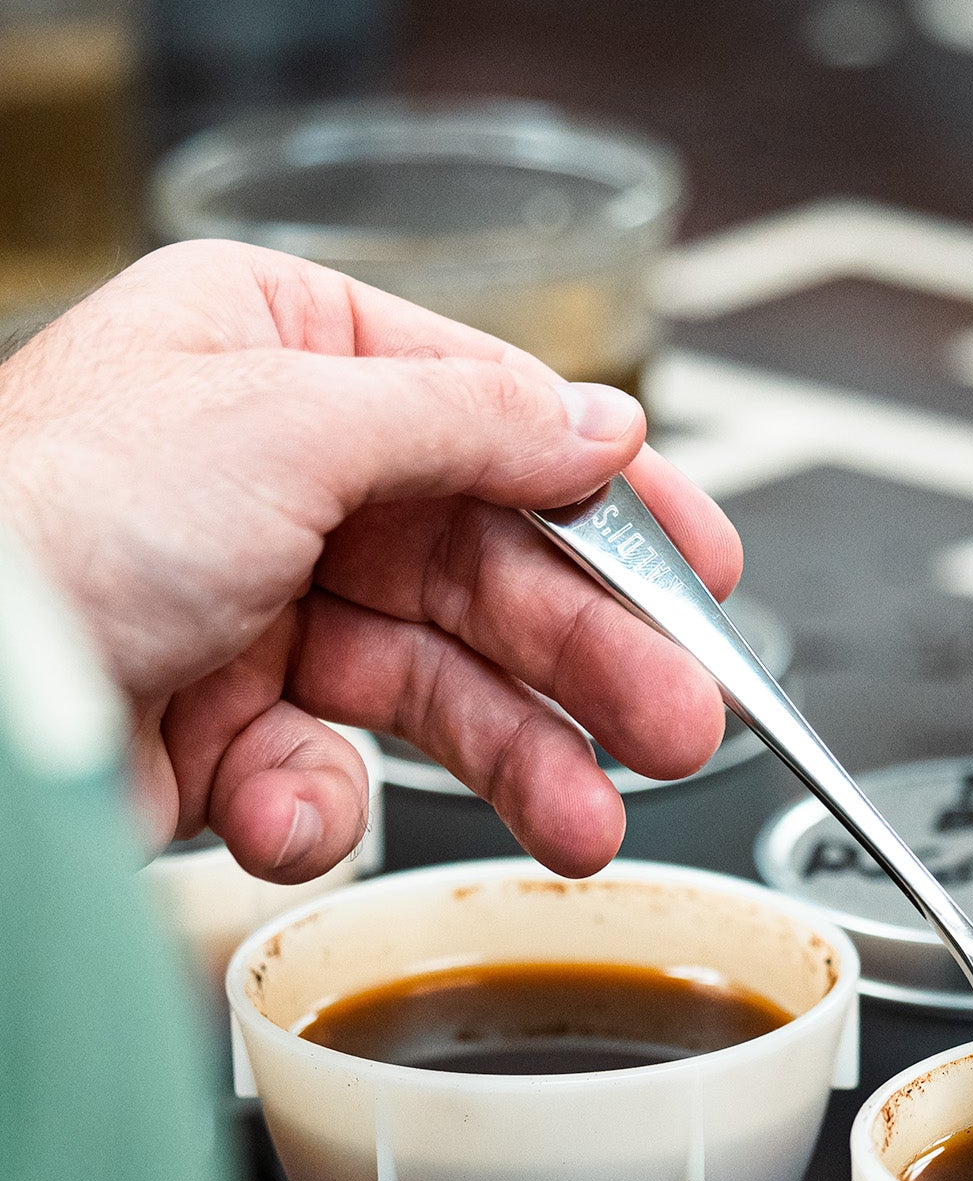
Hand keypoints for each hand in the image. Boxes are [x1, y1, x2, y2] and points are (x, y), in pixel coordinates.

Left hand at [0, 241, 740, 879]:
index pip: (489, 425)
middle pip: (480, 572)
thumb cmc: (50, 514)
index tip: (700, 567)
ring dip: (514, 756)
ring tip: (588, 820)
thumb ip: (471, 422)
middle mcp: (274, 477)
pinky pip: (325, 770)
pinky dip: (318, 802)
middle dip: (586, 657)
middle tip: (677, 721)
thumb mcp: (292, 418)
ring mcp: (252, 605)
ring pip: (429, 686)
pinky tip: (290, 804)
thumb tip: (597, 424)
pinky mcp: (225, 728)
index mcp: (283, 359)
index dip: (607, 506)